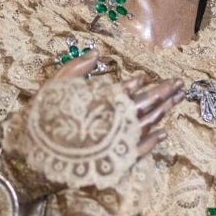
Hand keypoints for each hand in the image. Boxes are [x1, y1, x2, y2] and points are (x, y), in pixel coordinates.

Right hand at [48, 49, 182, 157]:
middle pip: (147, 104)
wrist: (36, 162)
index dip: (141, 82)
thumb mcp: (55, 88)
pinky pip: (142, 149)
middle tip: (179, 83)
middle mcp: (116, 120)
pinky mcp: (118, 160)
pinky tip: (164, 132)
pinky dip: (154, 140)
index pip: (129, 89)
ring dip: (164, 111)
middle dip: (165, 92)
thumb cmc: (44, 122)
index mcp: (102, 102)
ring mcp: (119, 141)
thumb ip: (77, 69)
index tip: (146, 76)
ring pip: (149, 123)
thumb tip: (96, 53)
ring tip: (177, 100)